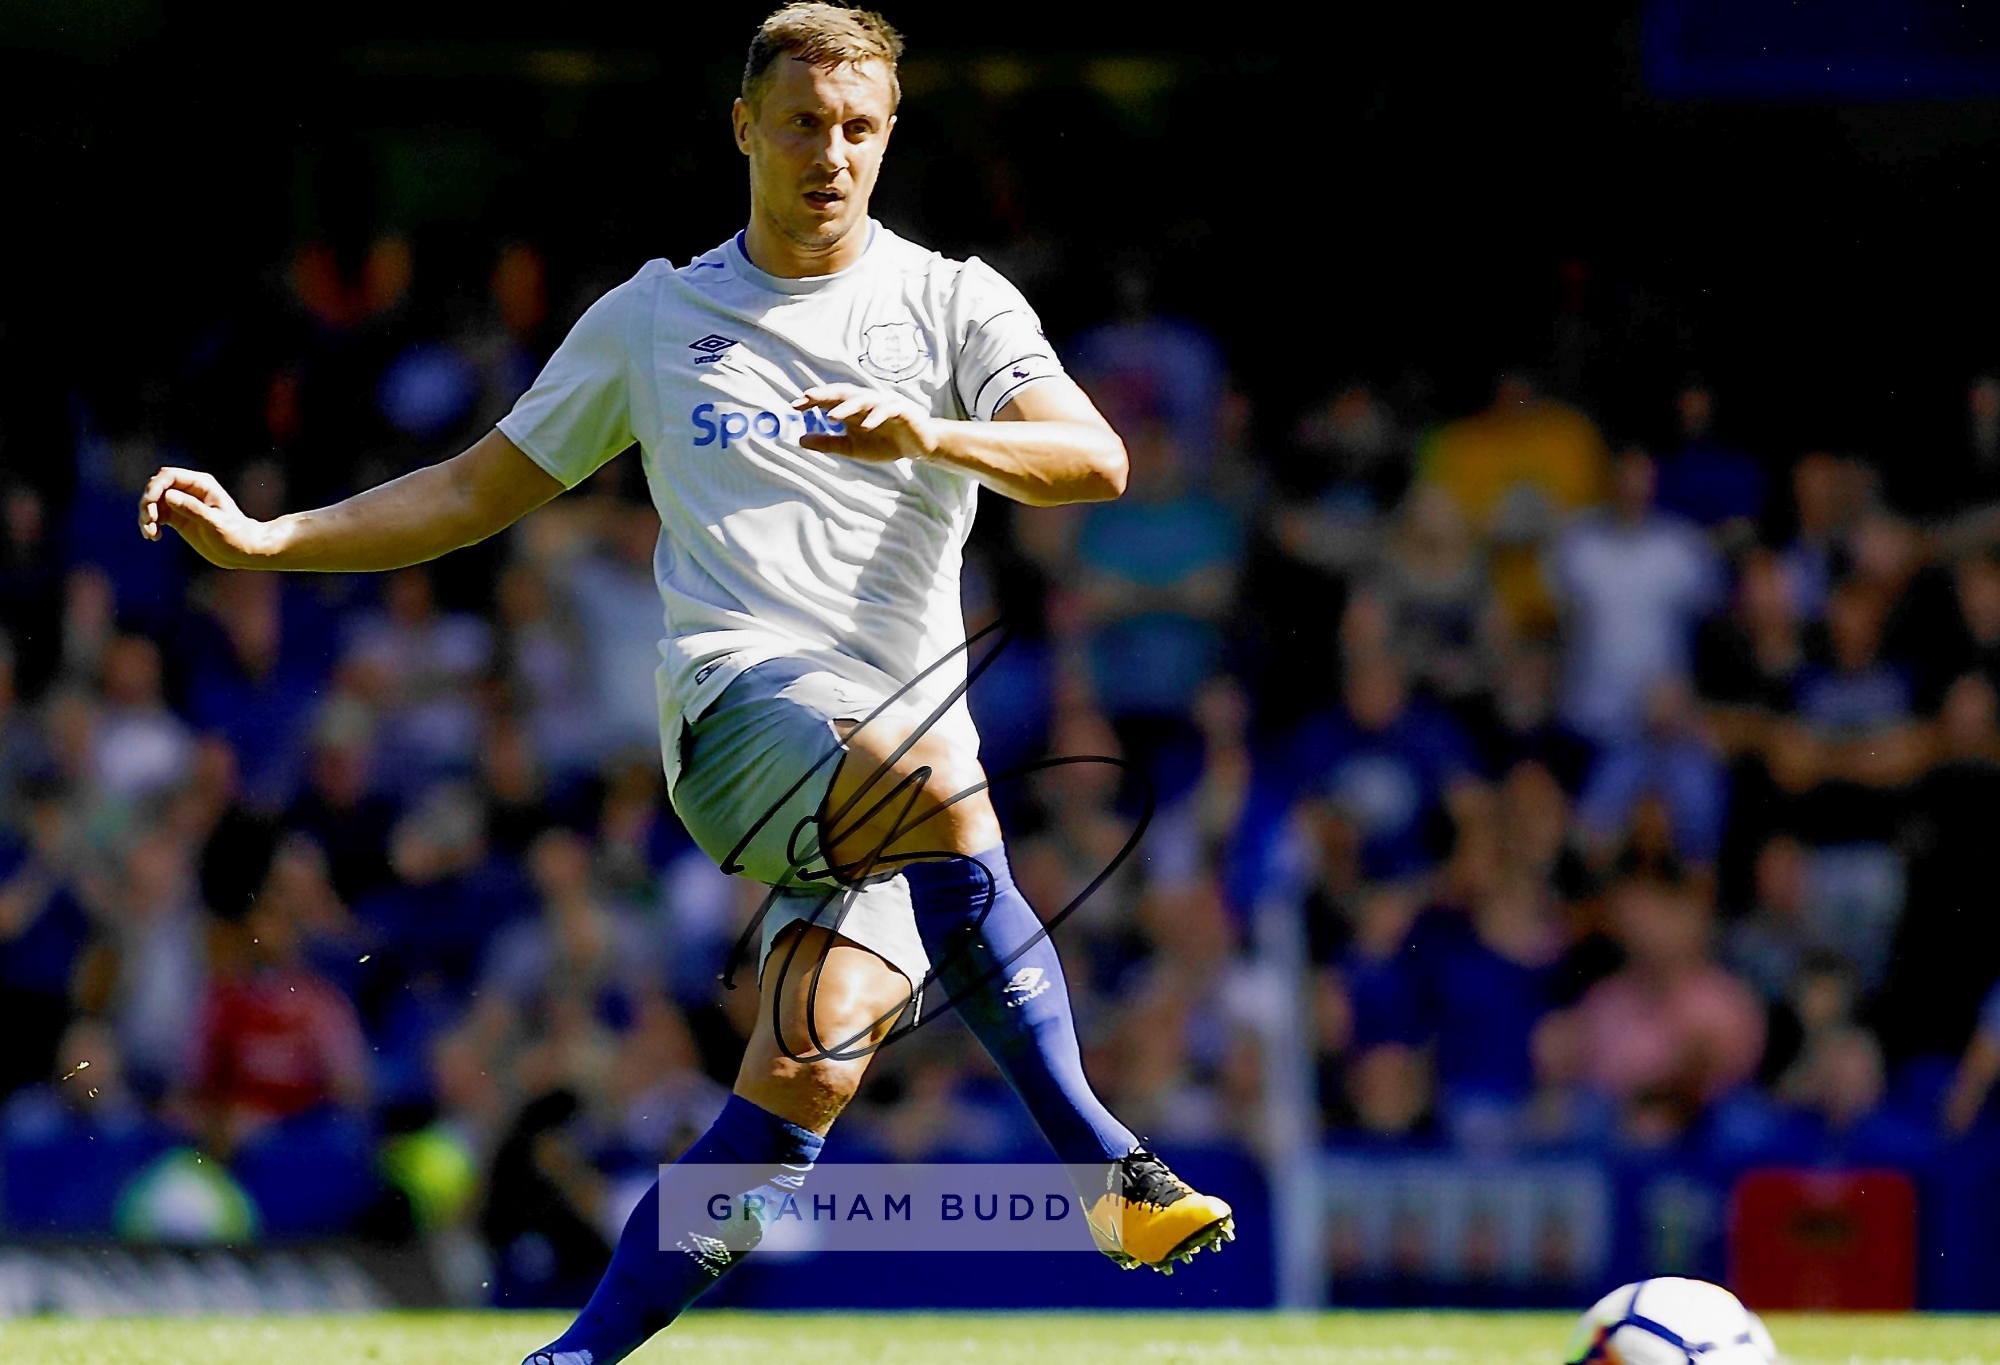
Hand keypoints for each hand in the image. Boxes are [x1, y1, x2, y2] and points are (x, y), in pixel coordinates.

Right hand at [137, 466, 281, 567]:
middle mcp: (190, 490)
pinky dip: (150, 524)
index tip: (150, 506)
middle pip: (157, 487)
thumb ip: (192, 509)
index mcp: (201, 484)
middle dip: (148, 502)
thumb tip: (168, 496)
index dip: (155, 487)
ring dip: (146, 515)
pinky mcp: (178, 518)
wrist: (244, 551)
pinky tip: (154, 537)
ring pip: (154, 502)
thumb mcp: (215, 523)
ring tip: (150, 533)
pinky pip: (157, 516)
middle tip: (149, 521)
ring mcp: (182, 504)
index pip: (169, 476)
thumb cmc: (236, 535)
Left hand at [793, 385, 939, 463]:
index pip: (830, 399)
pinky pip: (887, 410)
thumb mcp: (852, 447)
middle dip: (825, 394)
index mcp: (853, 408)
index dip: (813, 400)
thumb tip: (800, 439)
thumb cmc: (885, 443)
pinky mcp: (902, 411)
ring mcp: (884, 404)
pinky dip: (876, 417)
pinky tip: (866, 426)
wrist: (918, 447)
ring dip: (847, 407)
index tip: (794, 406)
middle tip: (807, 398)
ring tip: (831, 416)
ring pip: (864, 399)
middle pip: (844, 393)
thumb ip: (828, 442)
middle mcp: (867, 401)